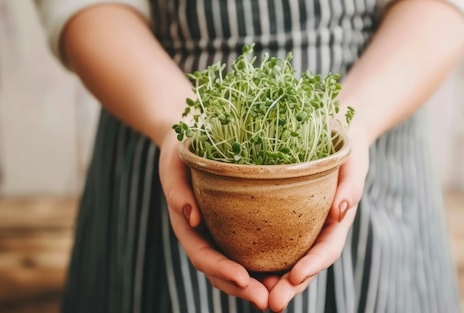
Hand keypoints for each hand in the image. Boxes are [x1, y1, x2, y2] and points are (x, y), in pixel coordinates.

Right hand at [158, 130, 269, 309]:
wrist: (194, 141)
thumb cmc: (182, 149)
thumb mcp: (174, 162)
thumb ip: (177, 190)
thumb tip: (191, 218)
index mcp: (187, 227)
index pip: (202, 256)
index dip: (221, 270)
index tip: (243, 278)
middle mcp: (205, 238)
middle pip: (222, 273)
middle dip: (244, 290)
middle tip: (268, 301)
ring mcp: (221, 237)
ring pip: (239, 270)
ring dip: (259, 286)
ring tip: (282, 295)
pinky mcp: (238, 231)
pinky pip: (252, 254)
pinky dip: (267, 267)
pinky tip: (290, 273)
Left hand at [262, 126, 369, 311]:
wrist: (334, 134)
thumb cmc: (345, 145)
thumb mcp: (353, 160)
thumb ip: (351, 185)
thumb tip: (341, 211)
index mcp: (337, 220)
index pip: (327, 249)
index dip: (313, 266)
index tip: (295, 277)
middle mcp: (318, 230)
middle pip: (305, 266)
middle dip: (288, 287)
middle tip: (271, 304)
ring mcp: (302, 230)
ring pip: (286, 262)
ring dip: (271, 282)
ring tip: (253, 295)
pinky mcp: (284, 222)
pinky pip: (271, 245)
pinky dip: (258, 260)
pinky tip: (239, 269)